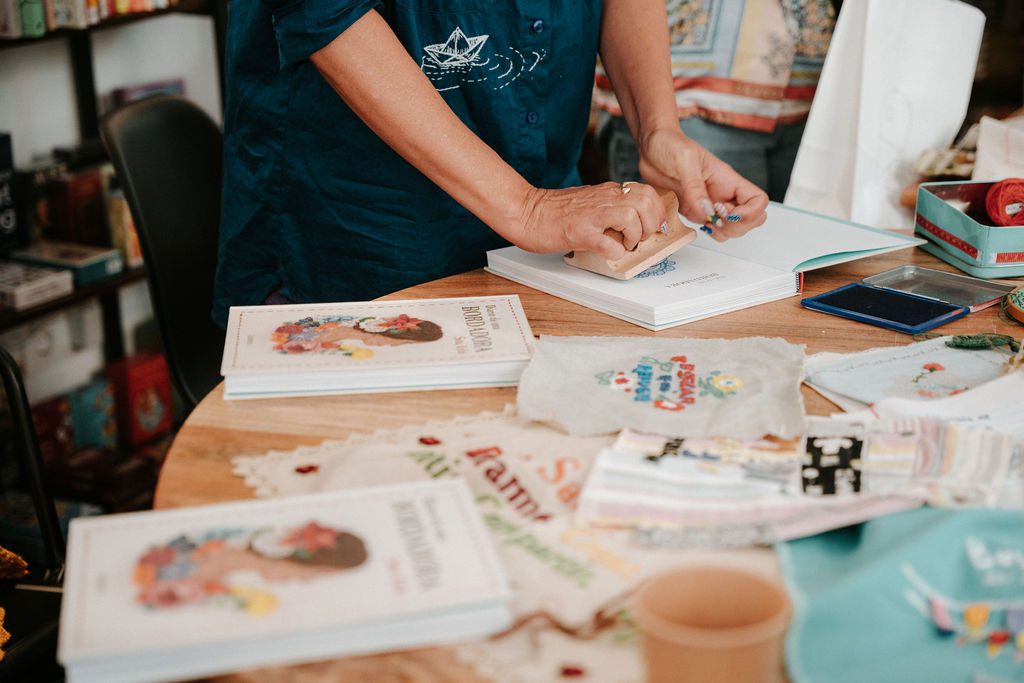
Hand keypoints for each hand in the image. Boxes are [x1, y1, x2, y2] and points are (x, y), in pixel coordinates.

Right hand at [514, 182, 667, 258]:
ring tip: (625, 244)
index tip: (653, 226)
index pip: (647, 192)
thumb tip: (629, 222)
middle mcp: (603, 199)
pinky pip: (609, 244)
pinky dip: (614, 252)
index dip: (656, 211)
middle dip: (651, 224)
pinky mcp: (580, 233)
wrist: (525, 211)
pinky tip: (608, 252)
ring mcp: (592, 216)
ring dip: (635, 236)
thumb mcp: (589, 201)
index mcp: (607, 192)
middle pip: (646, 202)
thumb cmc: (552, 210)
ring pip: (632, 218)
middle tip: (641, 237)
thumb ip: (609, 208)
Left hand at [637, 127, 768, 241]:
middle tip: (713, 221)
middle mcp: (722, 193)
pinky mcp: (695, 210)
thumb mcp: (683, 160)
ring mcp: (710, 204)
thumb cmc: (670, 144)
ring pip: (732, 228)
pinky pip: (711, 229)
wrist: (650, 147)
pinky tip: (693, 223)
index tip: (727, 214)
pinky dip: (707, 233)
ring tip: (704, 222)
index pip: (758, 200)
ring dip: (722, 232)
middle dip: (736, 226)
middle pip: (750, 219)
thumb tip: (706, 211)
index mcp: (727, 179)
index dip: (750, 213)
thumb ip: (695, 188)